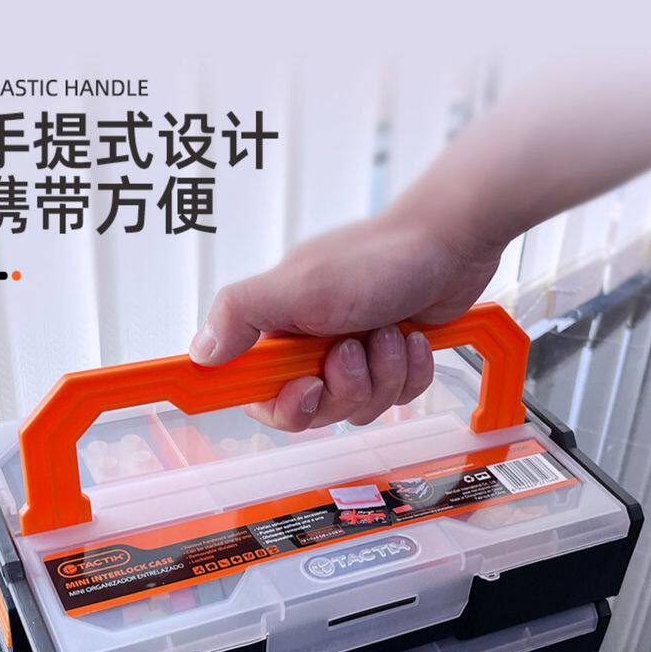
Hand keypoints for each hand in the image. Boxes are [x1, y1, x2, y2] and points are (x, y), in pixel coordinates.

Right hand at [188, 205, 500, 429]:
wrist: (451, 242)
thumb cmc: (378, 256)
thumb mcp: (299, 286)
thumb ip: (241, 314)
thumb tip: (199, 352)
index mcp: (279, 328)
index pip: (259, 394)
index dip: (284, 404)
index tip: (307, 386)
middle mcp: (312, 344)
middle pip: (315, 409)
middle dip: (345, 386)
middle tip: (355, 347)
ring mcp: (354, 355)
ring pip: (359, 407)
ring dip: (382, 374)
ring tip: (388, 332)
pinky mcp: (391, 361)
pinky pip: (396, 397)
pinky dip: (410, 370)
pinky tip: (412, 338)